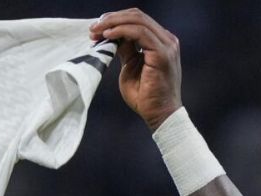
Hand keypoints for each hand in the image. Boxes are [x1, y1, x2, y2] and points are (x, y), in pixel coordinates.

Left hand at [89, 9, 181, 130]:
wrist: (158, 115)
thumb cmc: (145, 96)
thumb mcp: (130, 67)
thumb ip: (126, 50)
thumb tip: (113, 36)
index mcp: (160, 41)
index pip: (138, 20)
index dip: (115, 20)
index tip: (96, 28)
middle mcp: (167, 40)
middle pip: (137, 16)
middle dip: (112, 19)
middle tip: (93, 27)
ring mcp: (167, 45)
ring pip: (138, 20)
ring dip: (113, 23)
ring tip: (96, 31)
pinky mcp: (162, 54)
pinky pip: (140, 33)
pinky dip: (121, 31)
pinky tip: (108, 36)